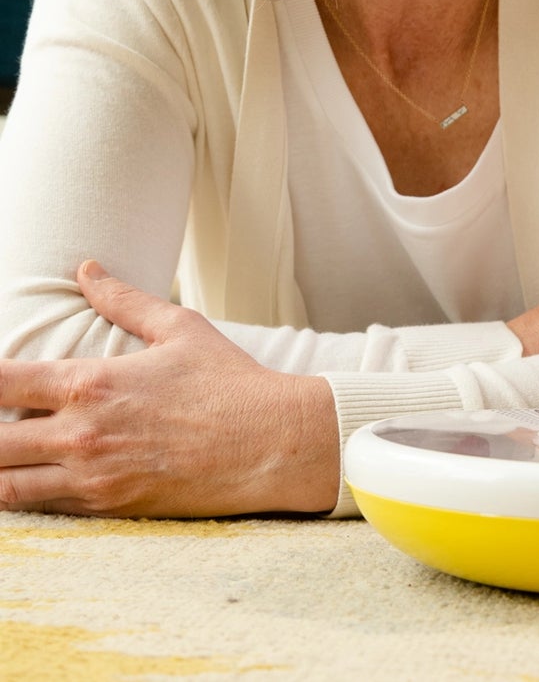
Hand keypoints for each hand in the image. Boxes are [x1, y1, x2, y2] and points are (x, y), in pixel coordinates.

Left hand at [0, 263, 337, 517]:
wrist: (269, 443)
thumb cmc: (229, 382)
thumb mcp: (181, 328)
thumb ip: (125, 301)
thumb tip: (88, 270)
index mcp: (92, 383)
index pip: (2, 382)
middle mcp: (81, 434)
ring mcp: (90, 478)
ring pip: (4, 485)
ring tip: (7, 450)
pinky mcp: (106, 508)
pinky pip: (39, 510)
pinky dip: (21, 496)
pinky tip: (25, 479)